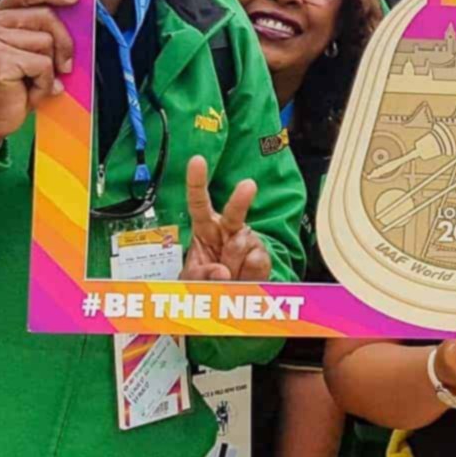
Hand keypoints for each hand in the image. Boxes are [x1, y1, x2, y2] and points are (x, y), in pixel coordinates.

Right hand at [0, 0, 77, 151]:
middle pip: (45, 16)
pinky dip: (44, 83)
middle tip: (65, 66)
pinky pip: (42, 64)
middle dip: (64, 43)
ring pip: (46, 41)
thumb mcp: (28, 54)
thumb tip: (74, 20)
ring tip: (33, 82)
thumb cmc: (11, 89)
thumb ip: (41, 33)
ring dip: (49, 69)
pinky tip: (28, 92)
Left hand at [181, 155, 271, 281]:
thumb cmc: (207, 280)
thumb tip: (222, 272)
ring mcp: (247, 241)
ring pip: (241, 246)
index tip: (197, 161)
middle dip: (240, 199)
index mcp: (205, 228)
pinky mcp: (262, 254)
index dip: (197, 182)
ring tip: (229, 277)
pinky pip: (256, 262)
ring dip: (232, 267)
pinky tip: (242, 277)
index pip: (198, 203)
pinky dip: (247, 276)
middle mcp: (227, 230)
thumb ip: (201, 275)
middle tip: (249, 185)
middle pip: (233, 213)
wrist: (232, 295)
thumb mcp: (193, 280)